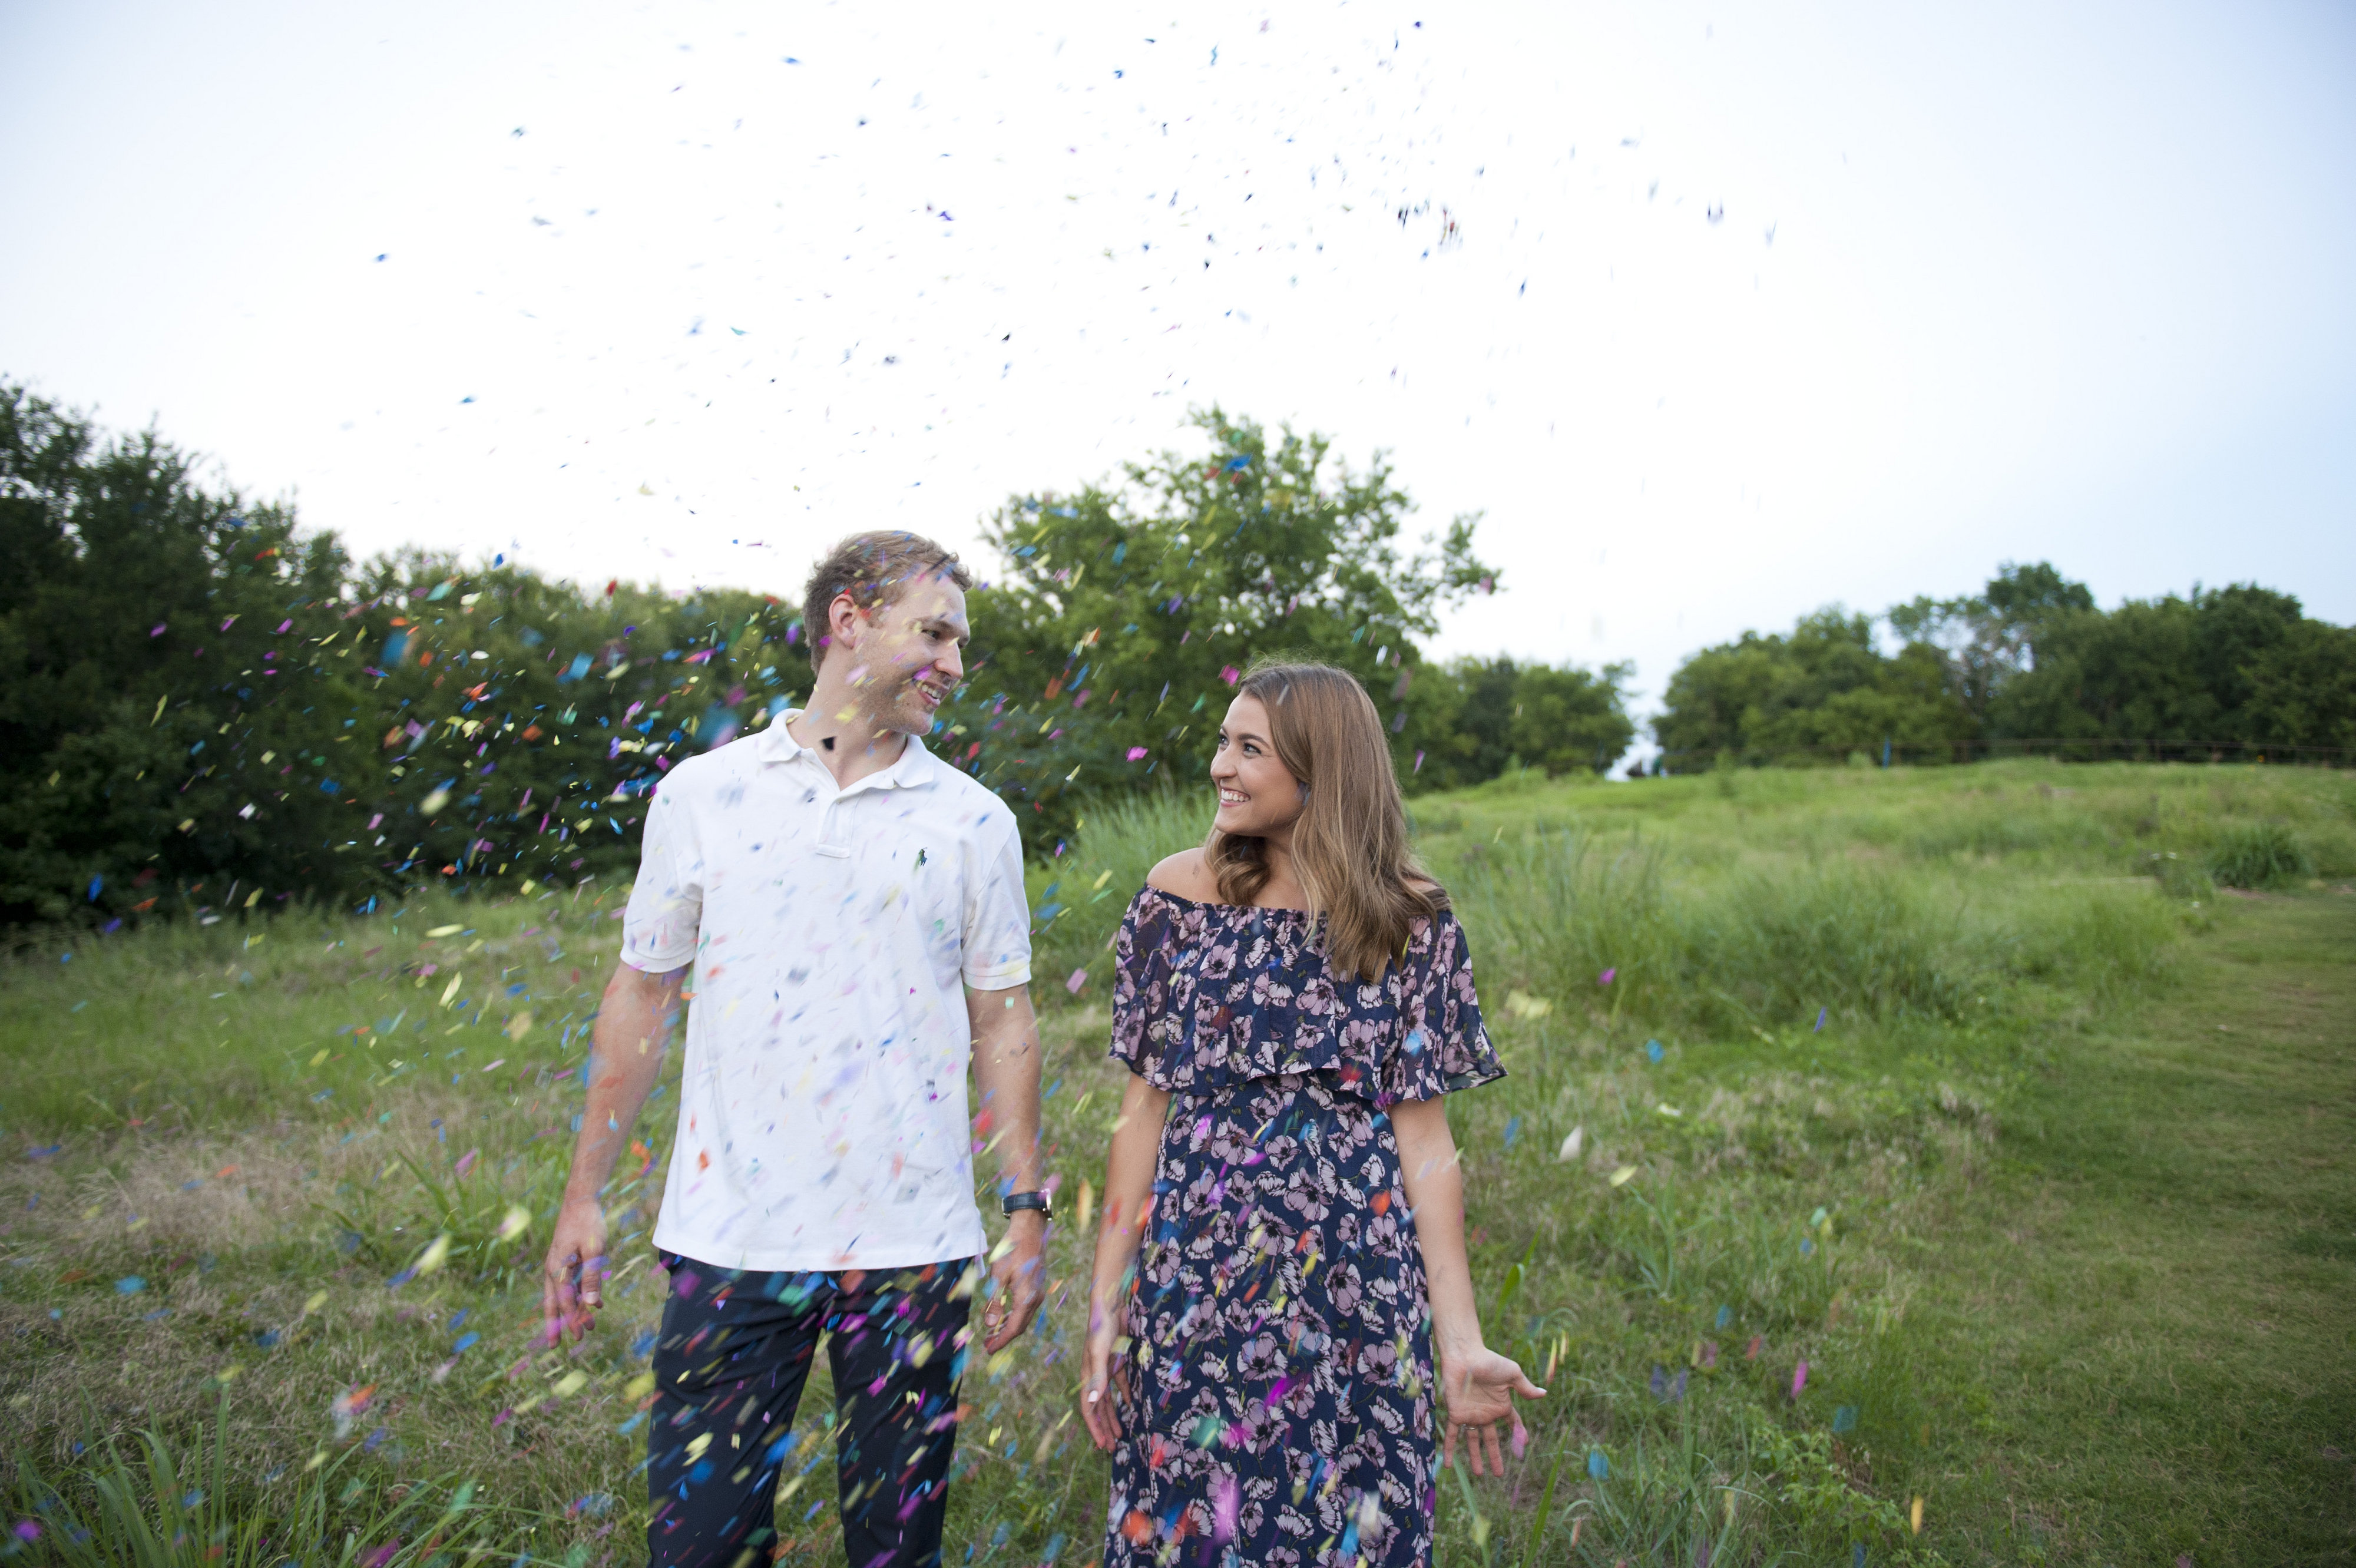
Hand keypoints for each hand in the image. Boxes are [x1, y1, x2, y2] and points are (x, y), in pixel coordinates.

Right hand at [540, 1195, 607, 1345]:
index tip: (579, 1336)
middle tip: (556, 1347)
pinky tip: (596, 1304)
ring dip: (576, 1310)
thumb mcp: (594, 1250)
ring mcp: (559, 1264)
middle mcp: (554, 1269)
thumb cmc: (587, 1223)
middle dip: (557, 1324)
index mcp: (558, 1269)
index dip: (573, 1320)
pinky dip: (582, 1294)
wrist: (580, 1199)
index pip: (566, 1301)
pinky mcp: (567, 1259)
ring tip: (590, 1326)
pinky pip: (572, 1282)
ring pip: (565, 1294)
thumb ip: (592, 1277)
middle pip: (554, 1303)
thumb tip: (592, 1304)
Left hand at [980, 1211, 1045, 1352]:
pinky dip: (1013, 1316)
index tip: (989, 1350)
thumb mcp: (998, 1276)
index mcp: (1026, 1297)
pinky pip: (1025, 1308)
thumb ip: (994, 1302)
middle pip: (1020, 1326)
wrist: (1029, 1231)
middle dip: (1004, 1337)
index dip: (1001, 1341)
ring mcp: (1037, 1292)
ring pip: (1023, 1318)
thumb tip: (990, 1325)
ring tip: (992, 1335)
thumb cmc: (1012, 1250)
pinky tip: (1003, 1318)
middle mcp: (1035, 1298)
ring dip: (1008, 1327)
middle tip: (988, 1346)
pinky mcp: (1035, 1287)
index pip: (1014, 1328)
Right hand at [1079, 1289, 1128, 1451]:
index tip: (1102, 1445)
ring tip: (1120, 1434)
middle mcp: (1096, 1374)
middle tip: (1111, 1448)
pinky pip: (1121, 1384)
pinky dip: (1125, 1396)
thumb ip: (1097, 1377)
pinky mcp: (1118, 1360)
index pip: (1089, 1407)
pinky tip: (1131, 1406)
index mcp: (1088, 1375)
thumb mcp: (1100, 1353)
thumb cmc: (1102, 1327)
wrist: (1112, 1304)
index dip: (1095, 1427)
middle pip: (1099, 1407)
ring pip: (1109, 1399)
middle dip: (1104, 1428)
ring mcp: (1107, 1368)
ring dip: (1114, 1416)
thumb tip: (1092, 1401)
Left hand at [1440, 1344, 1544, 1474]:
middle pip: (1491, 1439)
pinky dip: (1450, 1449)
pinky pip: (1452, 1435)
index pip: (1512, 1423)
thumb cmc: (1489, 1361)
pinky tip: (1448, 1464)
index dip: (1518, 1433)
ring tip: (1479, 1474)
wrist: (1465, 1355)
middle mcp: (1485, 1412)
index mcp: (1500, 1405)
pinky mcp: (1456, 1413)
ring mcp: (1470, 1414)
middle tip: (1499, 1474)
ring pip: (1472, 1441)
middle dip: (1495, 1456)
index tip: (1523, 1444)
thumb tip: (1544, 1394)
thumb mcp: (1512, 1374)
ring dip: (1475, 1458)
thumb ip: (1525, 1388)